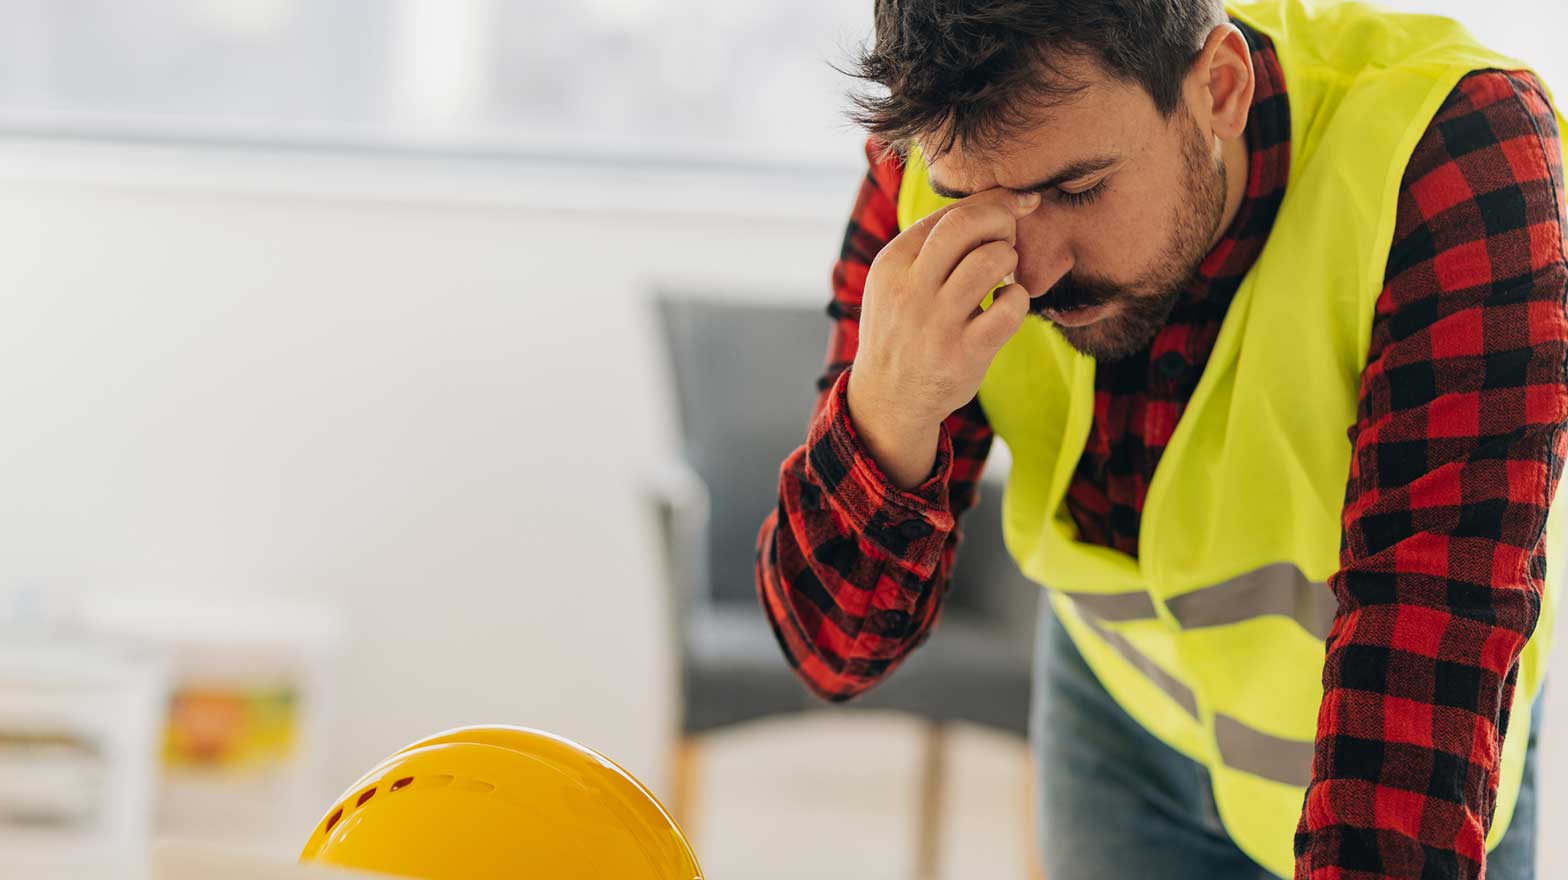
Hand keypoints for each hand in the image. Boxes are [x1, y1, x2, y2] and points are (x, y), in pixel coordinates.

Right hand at [845, 187, 1049, 487]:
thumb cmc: (903, 329)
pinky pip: (1010, 307)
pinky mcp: (964, 353)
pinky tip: (1005, 304)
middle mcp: (909, 288)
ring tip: (1003, 274)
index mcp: (891, 263)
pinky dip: (1018, 298)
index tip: (1012, 205)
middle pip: (966, 224)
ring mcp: (936, 322)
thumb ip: (928, 245)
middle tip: (1010, 234)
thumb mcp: (895, 282)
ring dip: (1008, 259)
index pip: (947, 213)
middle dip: (1001, 218)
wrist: (889, 399)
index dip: (989, 202)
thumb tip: (990, 203)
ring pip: (990, 259)